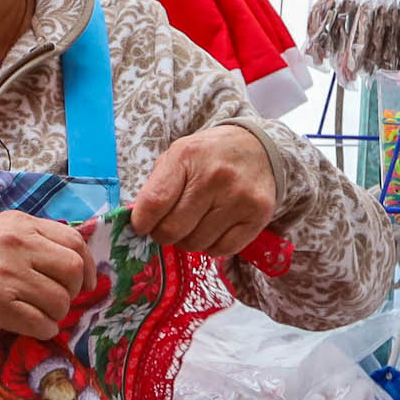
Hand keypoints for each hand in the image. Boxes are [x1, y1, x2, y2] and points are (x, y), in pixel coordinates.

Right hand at [0, 211, 91, 339]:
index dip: (87, 266)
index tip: (85, 283)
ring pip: (59, 301)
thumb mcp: (0, 234)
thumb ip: (35, 240)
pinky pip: (40, 323)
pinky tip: (31, 326)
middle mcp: (14, 243)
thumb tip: (79, 264)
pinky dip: (43, 329)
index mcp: (19, 224)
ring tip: (38, 313)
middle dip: (72, 292)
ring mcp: (4, 273)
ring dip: (55, 315)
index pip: (74, 241)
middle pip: (72, 270)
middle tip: (56, 299)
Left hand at [132, 125, 277, 258]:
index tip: (141, 226)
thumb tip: (139, 223)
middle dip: (163, 234)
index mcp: (187, 156)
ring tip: (195, 223)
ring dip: (188, 240)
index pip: (154, 202)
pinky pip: (221, 250)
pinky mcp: (258, 216)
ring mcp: (239, 198)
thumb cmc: (210, 156)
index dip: (142, 222)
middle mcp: (215, 177)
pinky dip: (211, 246)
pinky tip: (214, 229)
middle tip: (168, 226)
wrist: (259, 149)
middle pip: (173, 229)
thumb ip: (157, 186)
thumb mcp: (178, 155)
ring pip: (196, 243)